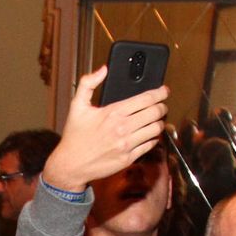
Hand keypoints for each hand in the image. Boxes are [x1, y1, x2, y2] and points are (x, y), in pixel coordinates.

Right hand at [39, 66, 168, 193]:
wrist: (71, 165)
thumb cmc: (74, 136)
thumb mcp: (77, 106)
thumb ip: (88, 83)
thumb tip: (103, 69)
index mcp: (113, 112)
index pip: (146, 99)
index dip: (160, 93)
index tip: (164, 91)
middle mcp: (122, 128)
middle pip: (155, 112)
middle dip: (162, 107)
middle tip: (162, 106)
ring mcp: (127, 144)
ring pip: (156, 129)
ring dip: (159, 123)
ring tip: (156, 120)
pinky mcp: (128, 158)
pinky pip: (150, 145)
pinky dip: (153, 139)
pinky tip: (148, 136)